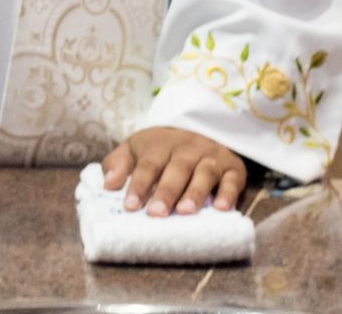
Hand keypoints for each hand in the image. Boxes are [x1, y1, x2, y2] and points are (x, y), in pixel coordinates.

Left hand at [103, 126, 247, 216]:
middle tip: (157, 213)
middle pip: (178, 168)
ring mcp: (212, 156)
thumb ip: (118, 163)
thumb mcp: (136, 148)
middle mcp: (188, 148)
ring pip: (205, 172)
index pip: (149, 163)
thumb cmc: (162, 149)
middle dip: (167, 191)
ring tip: (185, 212)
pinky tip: (222, 208)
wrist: (203, 127)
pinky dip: (229, 193)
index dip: (140, 184)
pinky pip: (233, 179)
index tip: (130, 205)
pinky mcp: (233, 167)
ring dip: (195, 192)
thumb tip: (108, 184)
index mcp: (161, 144)